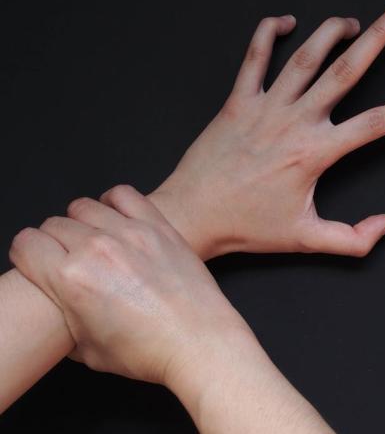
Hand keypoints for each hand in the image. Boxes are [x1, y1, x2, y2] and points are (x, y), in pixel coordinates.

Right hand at [8, 185, 244, 382]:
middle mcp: (97, 249)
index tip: (37, 265)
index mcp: (70, 279)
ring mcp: (130, 233)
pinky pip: (124, 195)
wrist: (198, 342)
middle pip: (53, 224)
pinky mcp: (158, 226)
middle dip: (53, 242)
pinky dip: (114, 202)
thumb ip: (65, 320)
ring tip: (93, 242)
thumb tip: (61, 310)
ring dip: (81, 222)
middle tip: (69, 261)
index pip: (25, 244)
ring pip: (83, 206)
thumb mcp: (87, 350)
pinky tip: (117, 220)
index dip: (26, 257)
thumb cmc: (149, 351)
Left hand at [150, 0, 384, 259]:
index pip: (375, 124)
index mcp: (314, 152)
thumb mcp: (307, 239)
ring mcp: (265, 107)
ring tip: (354, 22)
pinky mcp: (238, 101)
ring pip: (304, 56)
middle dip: (379, 37)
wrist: (193, 215)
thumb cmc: (247, 227)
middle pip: (345, 70)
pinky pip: (254, 57)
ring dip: (332, 32)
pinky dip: (268, 33)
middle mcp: (293, 122)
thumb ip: (355, 238)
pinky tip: (284, 22)